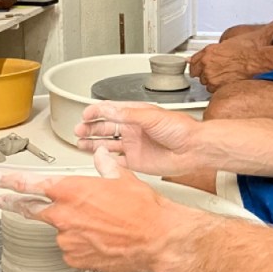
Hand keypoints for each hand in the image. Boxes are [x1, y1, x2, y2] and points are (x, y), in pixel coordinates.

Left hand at [0, 146, 199, 271]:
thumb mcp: (122, 178)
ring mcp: (68, 240)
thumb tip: (101, 158)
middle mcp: (65, 215)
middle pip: (32, 209)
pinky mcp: (77, 259)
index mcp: (72, 190)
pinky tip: (101, 240)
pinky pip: (72, 249)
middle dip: (16, 204)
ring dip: (70, 226)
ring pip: (60, 230)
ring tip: (99, 225)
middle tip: (4, 201)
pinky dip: (81, 244)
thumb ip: (105, 167)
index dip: (7, 181)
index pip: (30, 184)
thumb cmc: (143, 209)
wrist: (157, 239)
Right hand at [75, 100, 206, 175]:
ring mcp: (134, 146)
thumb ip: (127, 114)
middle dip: (90, 127)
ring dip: (93, 142)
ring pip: (107, 144)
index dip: (96, 112)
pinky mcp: (137, 161)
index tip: (85, 114)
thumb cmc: (180, 129)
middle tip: (78, 129)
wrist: (194, 149)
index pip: (110, 111)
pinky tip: (97, 157)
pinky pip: (116, 161)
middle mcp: (133, 129)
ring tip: (80, 141)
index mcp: (136, 115)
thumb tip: (107, 110)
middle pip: (105, 127)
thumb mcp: (150, 116)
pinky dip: (105, 159)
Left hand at [189, 41, 268, 91]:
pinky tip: (229, 82)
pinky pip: (214, 91)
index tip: (197, 69)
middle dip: (206, 74)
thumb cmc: (248, 51)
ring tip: (227, 77)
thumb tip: (206, 54)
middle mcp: (207, 64)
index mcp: (209, 52)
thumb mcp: (228, 44)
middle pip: (198, 74)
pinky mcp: (217, 86)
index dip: (196, 66)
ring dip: (213, 82)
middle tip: (218, 73)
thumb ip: (213, 51)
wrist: (256, 60)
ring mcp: (211, 76)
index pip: (192, 62)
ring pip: (206, 84)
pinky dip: (220, 88)